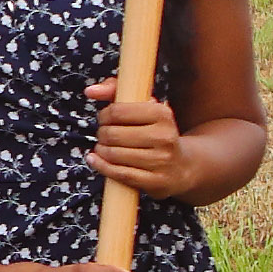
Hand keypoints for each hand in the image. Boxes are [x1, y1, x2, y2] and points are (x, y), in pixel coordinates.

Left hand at [86, 82, 186, 200]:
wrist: (182, 165)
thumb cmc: (155, 132)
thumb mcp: (142, 105)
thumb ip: (115, 90)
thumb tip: (90, 91)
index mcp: (162, 114)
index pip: (118, 111)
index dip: (104, 115)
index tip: (104, 119)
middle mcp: (164, 137)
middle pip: (113, 134)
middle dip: (101, 134)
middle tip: (104, 135)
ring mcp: (161, 161)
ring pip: (115, 155)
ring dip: (101, 150)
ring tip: (102, 147)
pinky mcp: (156, 181)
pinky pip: (120, 174)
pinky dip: (102, 166)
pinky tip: (95, 160)